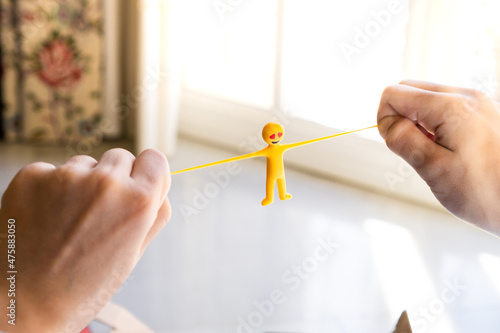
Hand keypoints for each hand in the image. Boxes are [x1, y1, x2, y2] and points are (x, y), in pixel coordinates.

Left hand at [0, 148, 170, 331]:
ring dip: (80, 183)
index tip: (136, 186)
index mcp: (138, 201)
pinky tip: (44, 218)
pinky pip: (51, 171)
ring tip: (67, 221)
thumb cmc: (83, 286)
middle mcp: (105, 182)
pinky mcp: (32, 176)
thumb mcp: (134, 253)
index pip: (155, 158)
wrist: (24, 303)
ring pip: (84, 164)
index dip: (146, 174)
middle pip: (120, 157)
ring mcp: (66, 176)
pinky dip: (48, 188)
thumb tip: (157, 184)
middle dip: (114, 179)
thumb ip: (155, 214)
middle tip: (97, 212)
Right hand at [377, 80, 499, 233]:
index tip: (397, 145)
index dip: (385, 119)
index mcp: (450, 107)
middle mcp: (466, 96)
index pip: (393, 93)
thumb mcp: (433, 169)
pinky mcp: (483, 112)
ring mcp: (478, 102)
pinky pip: (445, 107)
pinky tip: (448, 150)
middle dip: (400, 117)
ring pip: (426, 97)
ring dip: (418, 121)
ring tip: (434, 152)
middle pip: (409, 89)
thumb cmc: (485, 192)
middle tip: (414, 149)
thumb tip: (387, 123)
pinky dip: (435, 124)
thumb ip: (403, 140)